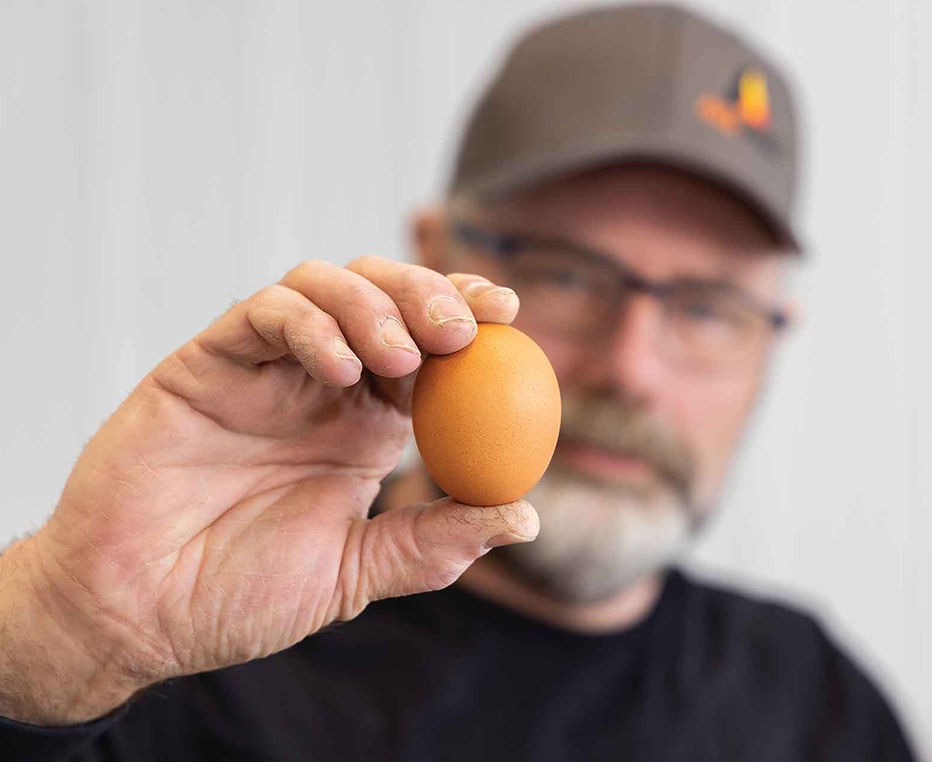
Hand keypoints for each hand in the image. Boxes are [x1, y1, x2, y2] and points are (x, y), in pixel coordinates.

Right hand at [0, 258, 537, 723]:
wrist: (137, 613)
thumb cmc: (238, 595)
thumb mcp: (354, 573)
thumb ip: (432, 544)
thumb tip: (524, 518)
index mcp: (364, 425)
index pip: (427, 349)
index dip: (470, 319)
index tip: (510, 316)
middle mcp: (318, 385)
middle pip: (383, 297)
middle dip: (430, 294)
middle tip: (462, 328)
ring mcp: (263, 370)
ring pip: (325, 285)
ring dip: (375, 304)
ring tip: (403, 355)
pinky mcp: (206, 363)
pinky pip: (263, 315)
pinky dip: (310, 324)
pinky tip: (340, 369)